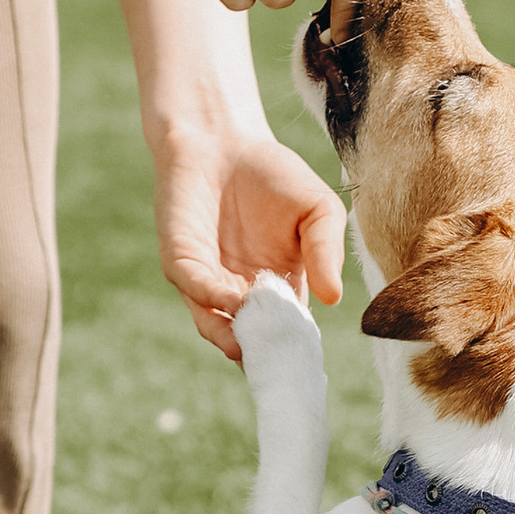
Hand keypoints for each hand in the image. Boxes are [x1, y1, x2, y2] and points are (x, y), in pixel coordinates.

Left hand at [154, 122, 346, 360]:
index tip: (311, 371)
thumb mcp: (318, 210)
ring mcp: (208, 283)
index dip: (297, 351)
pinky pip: (196, 289)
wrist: (223, 139)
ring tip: (255, 347)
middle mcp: (241, 294)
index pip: (288, 333)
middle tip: (282, 375)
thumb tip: (333, 301)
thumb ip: (326, 251)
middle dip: (263, 358)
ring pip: (217, 325)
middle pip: (251, 340)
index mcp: (278, 288)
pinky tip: (235, 300)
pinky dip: (214, 300)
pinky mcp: (181, 262)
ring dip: (235, 337)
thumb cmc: (273, 175)